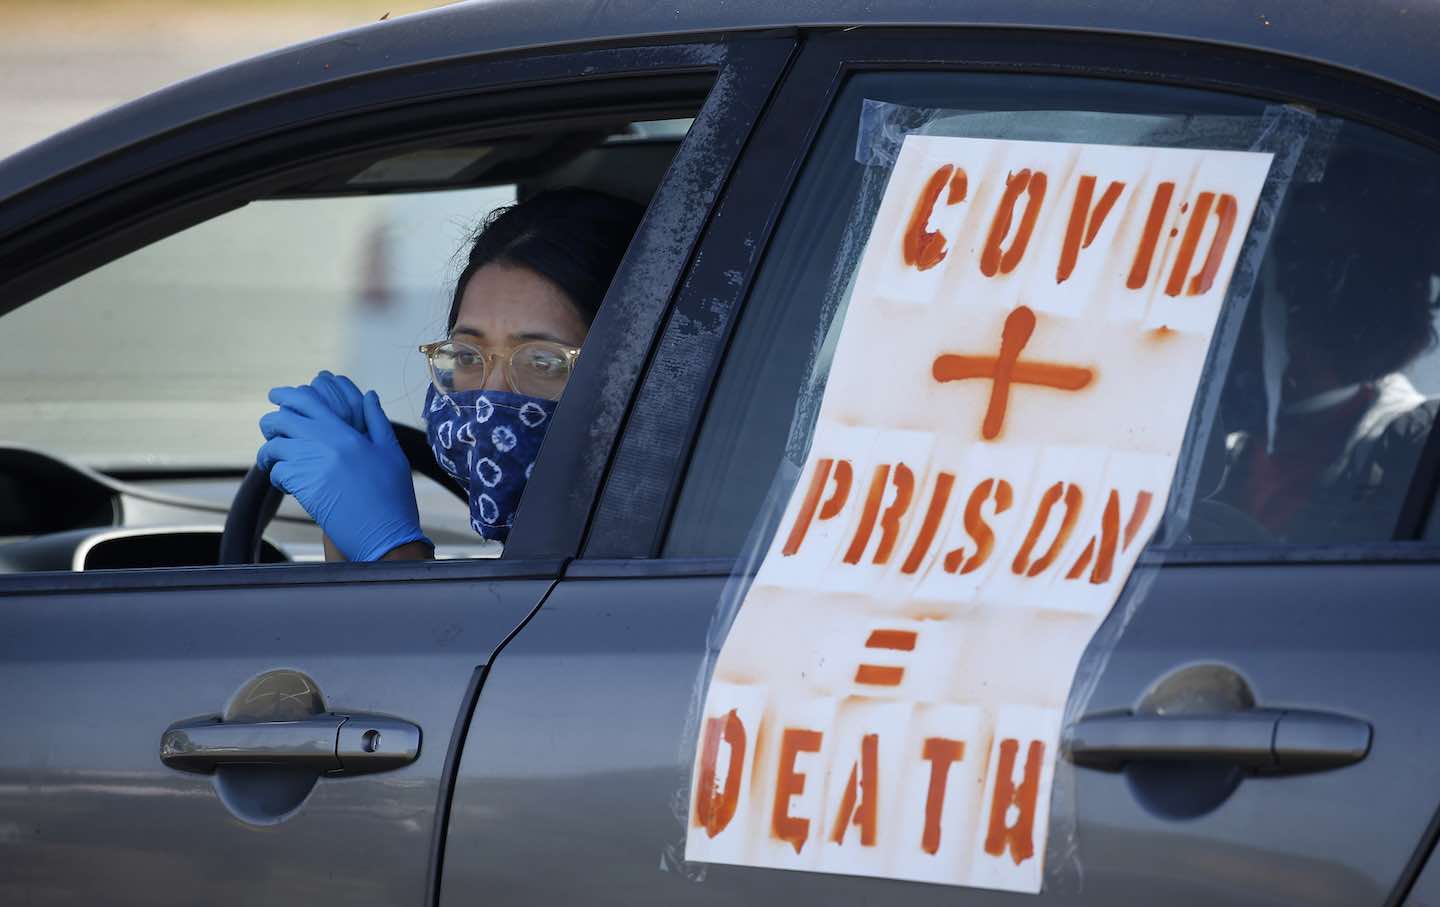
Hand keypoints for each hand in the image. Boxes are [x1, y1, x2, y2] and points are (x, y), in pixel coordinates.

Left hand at [257, 377, 429, 561]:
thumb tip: (368, 395)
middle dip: (271, 424)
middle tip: (273, 432)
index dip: (286, 395)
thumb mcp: (391, 452)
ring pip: (273, 447)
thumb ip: (377, 421)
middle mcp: (325, 443)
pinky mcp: (303, 488)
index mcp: (345, 432)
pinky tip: (288, 484)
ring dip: (270, 453)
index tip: (276, 396)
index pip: (307, 401)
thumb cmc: (393, 494)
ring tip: (276, 461)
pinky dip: (278, 477)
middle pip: (281, 420)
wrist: (386, 533)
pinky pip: (277, 473)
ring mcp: (311, 465)